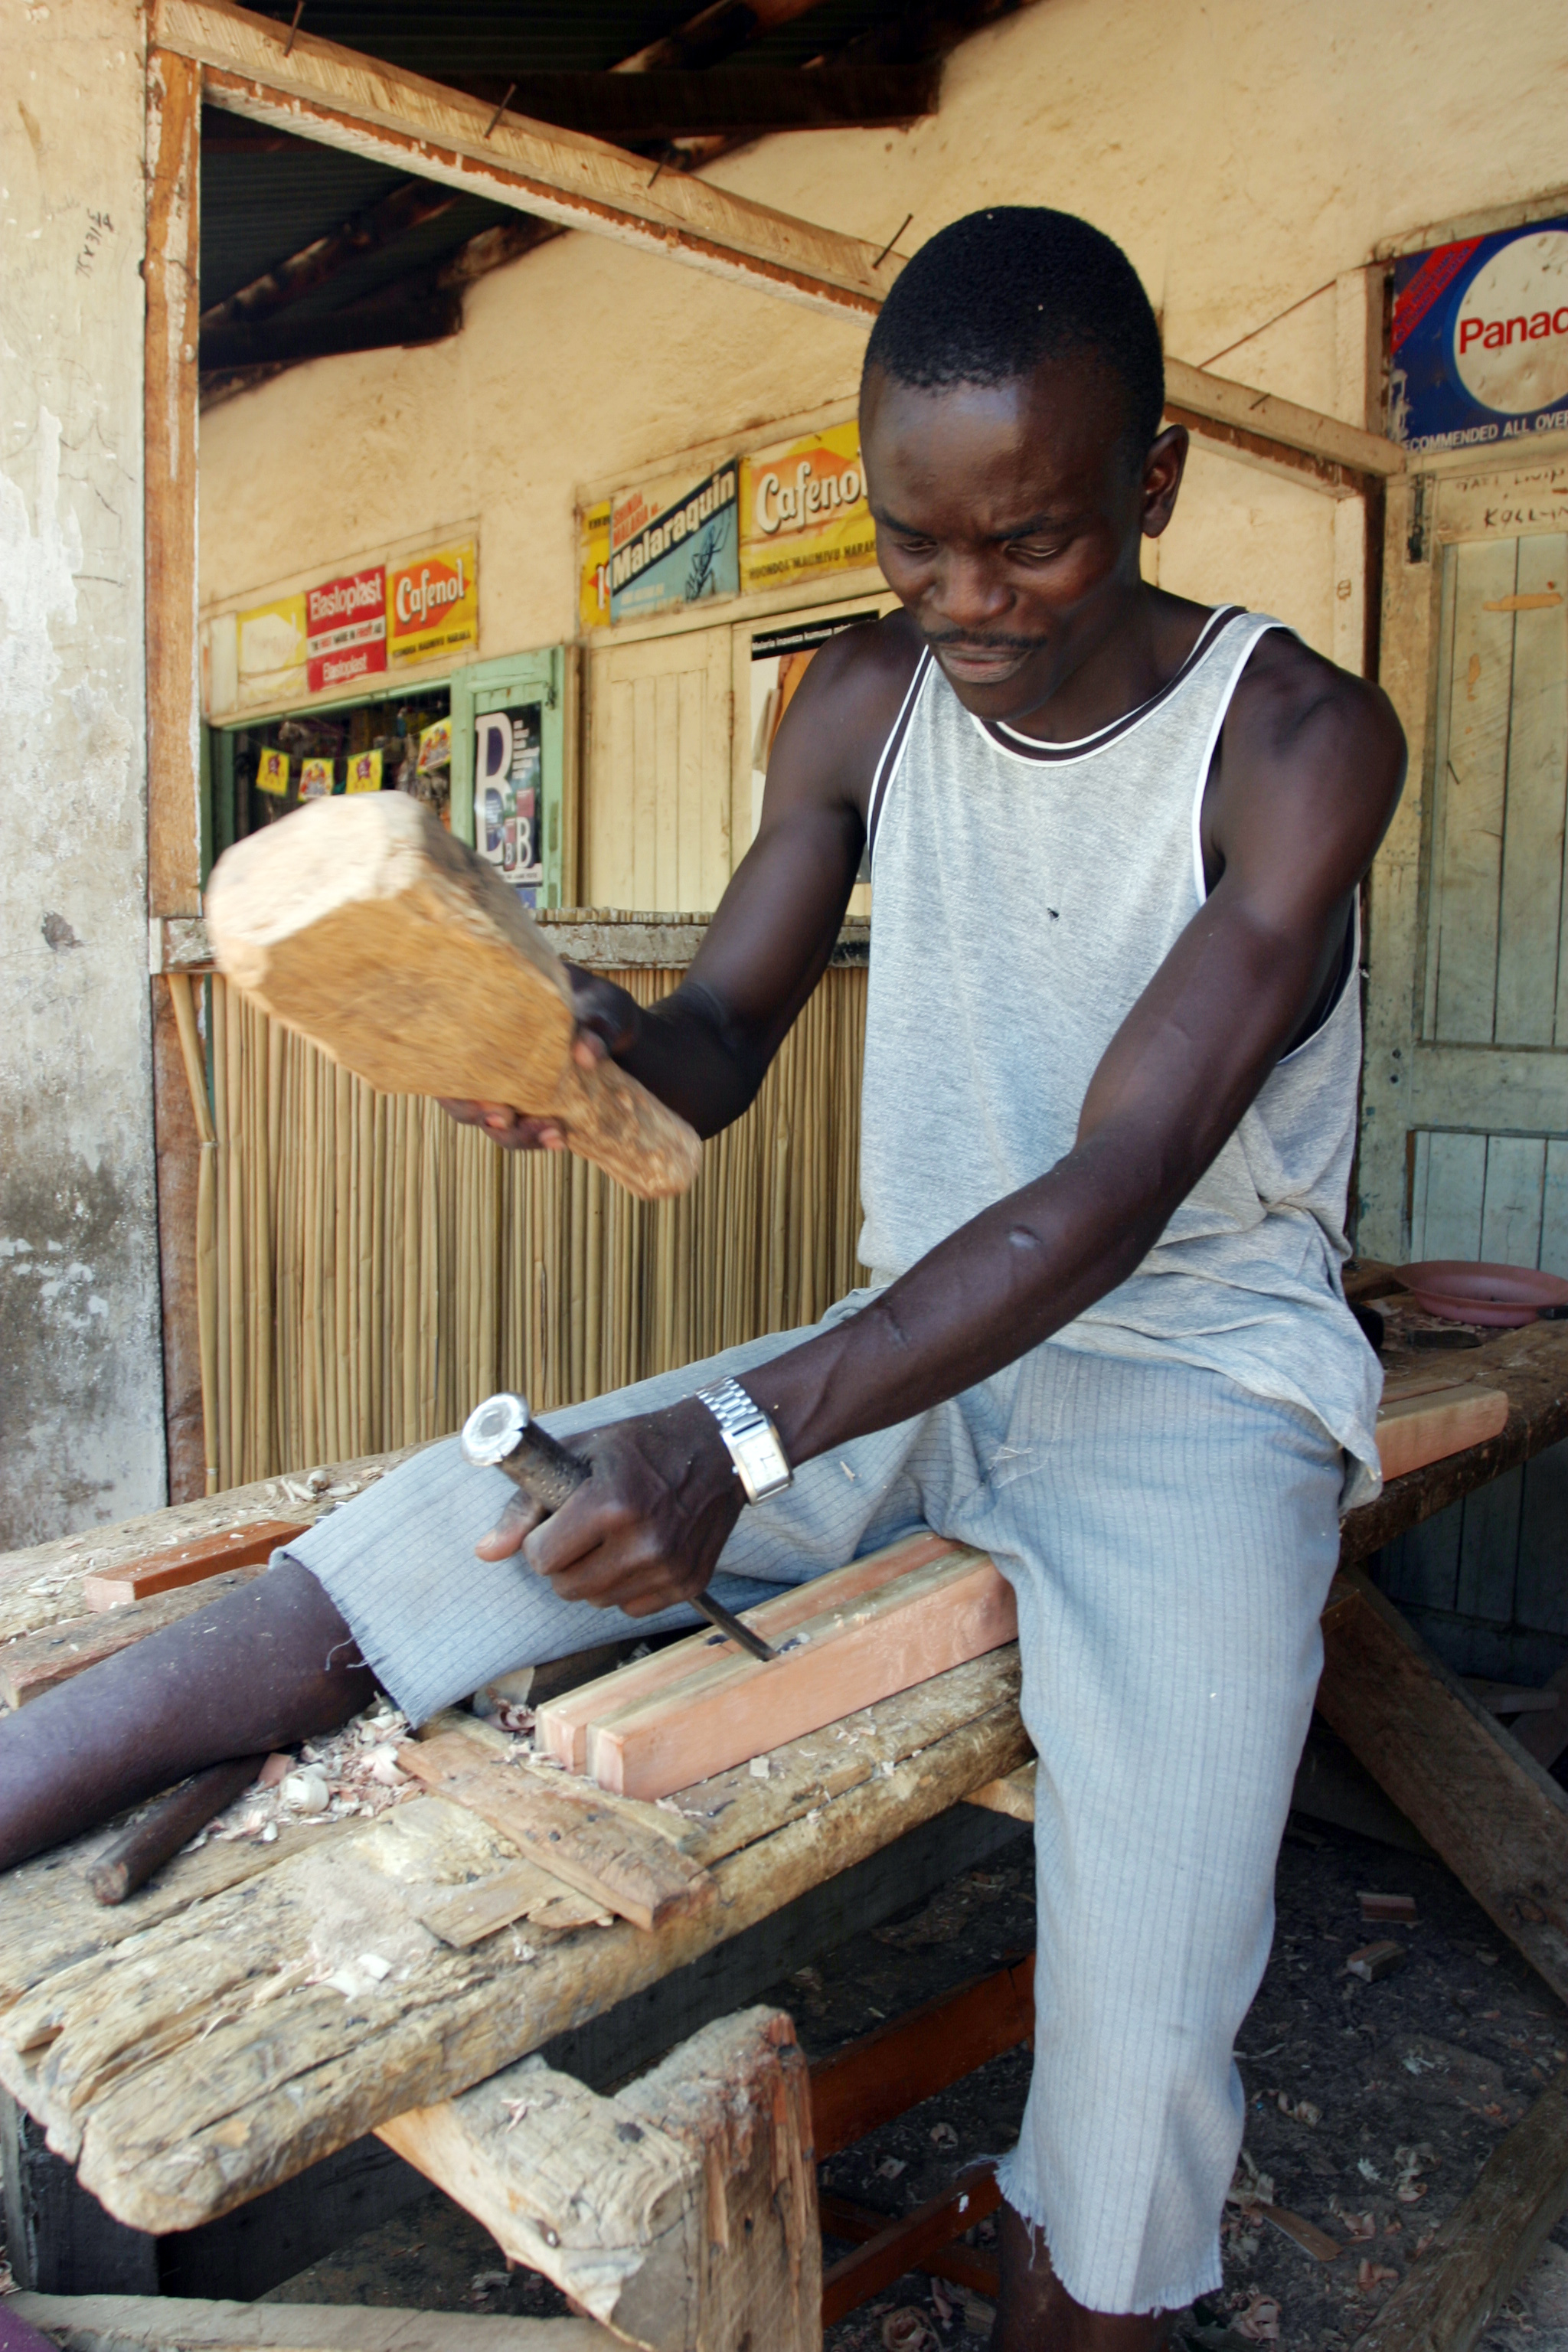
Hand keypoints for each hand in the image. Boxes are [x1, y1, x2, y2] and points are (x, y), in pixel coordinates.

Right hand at [438, 965, 641, 1151]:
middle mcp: (488, 1065)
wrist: (622, 1033)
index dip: (449, 1079)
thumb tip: (586, 1055)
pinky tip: (560, 1139)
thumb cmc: (599, 1007)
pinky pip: (525, 1132)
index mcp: (486, 1027)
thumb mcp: (604, 1007)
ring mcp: (509, 1092)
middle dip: (479, 1114)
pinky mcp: (534, 1113)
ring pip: (495, 1124)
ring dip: (516, 1135)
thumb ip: (597, 1027)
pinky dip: (539, 1138)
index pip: (446, 1057)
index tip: (471, 1085)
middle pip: (461, 1099)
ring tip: (552, 1135)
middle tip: (505, 1117)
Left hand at [473, 1395, 743, 1617]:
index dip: (540, 1540)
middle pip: (566, 1587)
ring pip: (597, 1600)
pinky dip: (626, 1586)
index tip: (556, 1522)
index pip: (541, 1559)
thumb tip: (485, 1552)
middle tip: (582, 1531)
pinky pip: (632, 1607)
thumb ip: (526, 1504)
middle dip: (563, 1563)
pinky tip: (638, 1551)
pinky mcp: (688, 1583)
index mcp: (610, 1504)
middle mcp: (642, 1542)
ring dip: (593, 1576)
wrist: (719, 1448)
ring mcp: (669, 1567)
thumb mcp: (578, 1454)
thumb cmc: (640, 1446)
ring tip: (611, 1538)